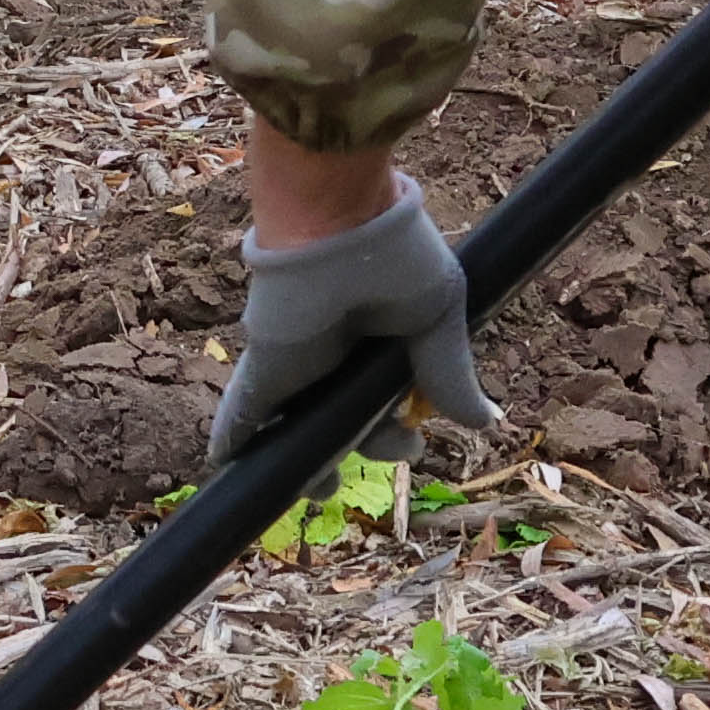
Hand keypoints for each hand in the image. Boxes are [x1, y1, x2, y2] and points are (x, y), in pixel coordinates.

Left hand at [215, 173, 495, 459]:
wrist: (343, 221)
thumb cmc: (396, 255)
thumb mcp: (438, 316)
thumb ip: (450, 375)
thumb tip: (484, 422)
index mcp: (380, 341)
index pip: (383, 401)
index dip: (396, 433)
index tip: (414, 441)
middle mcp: (337, 354)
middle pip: (341, 420)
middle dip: (361, 451)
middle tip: (386, 453)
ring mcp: (298, 359)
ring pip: (294, 423)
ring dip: (301, 461)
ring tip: (316, 489)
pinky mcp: (265, 362)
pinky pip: (245, 408)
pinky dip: (233, 436)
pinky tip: (225, 462)